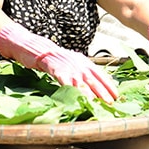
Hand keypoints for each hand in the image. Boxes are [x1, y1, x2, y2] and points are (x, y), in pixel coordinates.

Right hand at [0, 22, 117, 102]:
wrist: (31, 46)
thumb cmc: (51, 59)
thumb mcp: (69, 64)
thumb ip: (80, 74)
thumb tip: (92, 87)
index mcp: (82, 60)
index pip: (99, 73)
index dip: (108, 84)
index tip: (117, 96)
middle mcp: (76, 60)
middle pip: (92, 77)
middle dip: (102, 90)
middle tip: (111, 102)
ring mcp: (64, 62)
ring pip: (79, 79)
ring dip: (89, 91)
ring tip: (96, 102)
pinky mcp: (52, 65)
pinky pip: (62, 77)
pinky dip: (69, 86)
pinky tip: (74, 94)